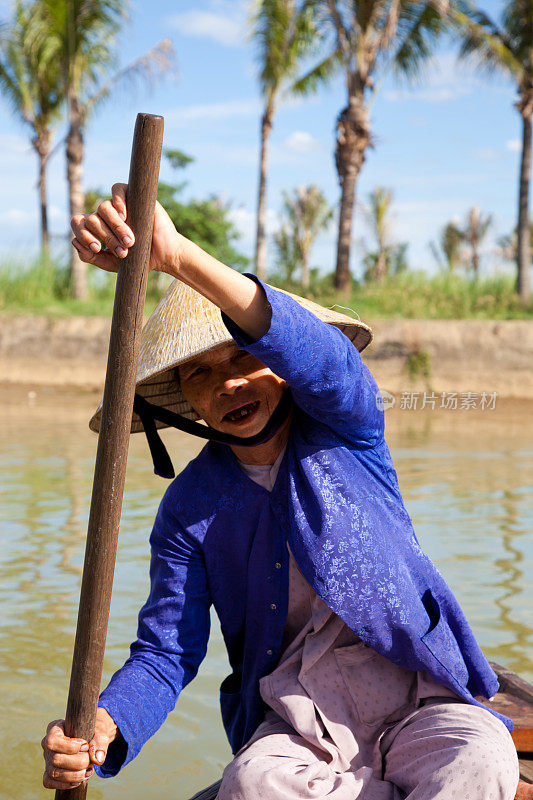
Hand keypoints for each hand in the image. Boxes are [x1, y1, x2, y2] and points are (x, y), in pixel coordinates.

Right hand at [41, 707, 118, 789]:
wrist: (92, 738)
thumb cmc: (93, 731)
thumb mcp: (100, 730)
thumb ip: (100, 741)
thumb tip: (97, 760)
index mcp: (56, 728)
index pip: (52, 740)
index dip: (69, 746)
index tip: (85, 746)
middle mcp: (48, 744)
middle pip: (55, 759)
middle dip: (77, 763)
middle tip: (90, 760)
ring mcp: (47, 759)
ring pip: (53, 773)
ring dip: (74, 775)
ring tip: (88, 771)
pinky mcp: (49, 772)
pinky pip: (50, 782)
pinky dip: (66, 783)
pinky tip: (79, 779)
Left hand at [71, 183, 189, 275]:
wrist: (163, 256)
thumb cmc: (137, 259)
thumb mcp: (111, 264)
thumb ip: (91, 257)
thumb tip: (74, 242)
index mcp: (96, 228)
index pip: (78, 223)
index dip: (83, 235)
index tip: (98, 249)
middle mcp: (104, 215)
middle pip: (91, 219)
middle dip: (106, 237)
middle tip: (123, 251)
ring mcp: (118, 205)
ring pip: (103, 207)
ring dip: (115, 227)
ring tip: (130, 240)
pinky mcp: (133, 196)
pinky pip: (117, 188)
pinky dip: (117, 200)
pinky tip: (123, 214)